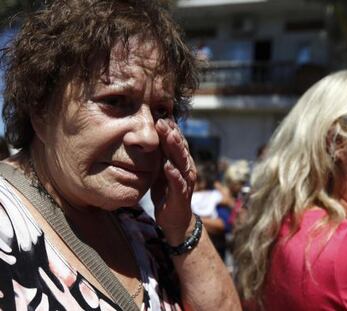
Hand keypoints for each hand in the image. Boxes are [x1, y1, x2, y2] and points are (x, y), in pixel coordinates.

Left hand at [151, 118, 196, 244]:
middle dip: (172, 133)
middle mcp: (186, 167)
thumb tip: (149, 134)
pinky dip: (174, 174)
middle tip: (162, 120)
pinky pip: (178, 183)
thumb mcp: (161, 168)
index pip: (177, 141)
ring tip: (168, 136)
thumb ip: (159, 153)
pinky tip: (167, 166)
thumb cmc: (167, 191)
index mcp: (180, 160)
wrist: (175, 218)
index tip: (160, 115)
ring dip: (176, 148)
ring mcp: (185, 181)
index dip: (170, 128)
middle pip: (180, 147)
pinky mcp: (181, 195)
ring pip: (182, 161)